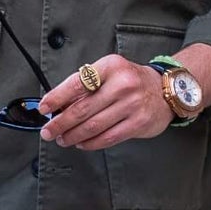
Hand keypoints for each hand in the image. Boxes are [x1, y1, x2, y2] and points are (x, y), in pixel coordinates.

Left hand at [38, 56, 170, 149]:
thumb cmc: (131, 81)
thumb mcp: (109, 72)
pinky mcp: (138, 123)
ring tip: (62, 139)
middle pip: (82, 109)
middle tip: (48, 131)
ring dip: (73, 135)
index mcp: (110, 66)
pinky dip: (90, 143)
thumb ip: (86, 85)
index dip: (56, 98)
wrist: (166, 90)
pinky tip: (81, 143)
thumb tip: (58, 106)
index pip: (76, 84)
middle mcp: (122, 84)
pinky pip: (108, 137)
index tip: (44, 108)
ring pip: (93, 126)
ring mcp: (131, 105)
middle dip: (60, 123)